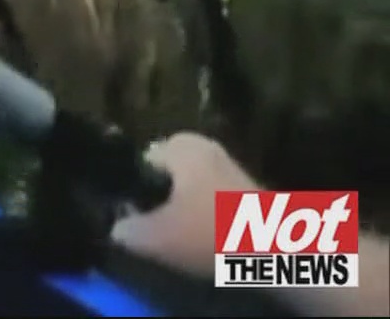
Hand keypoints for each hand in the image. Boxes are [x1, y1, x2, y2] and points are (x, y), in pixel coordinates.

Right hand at [111, 132, 260, 276]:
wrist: (280, 251)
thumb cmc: (211, 232)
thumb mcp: (155, 237)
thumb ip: (126, 230)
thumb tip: (116, 229)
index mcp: (180, 145)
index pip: (137, 162)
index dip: (130, 191)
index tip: (133, 218)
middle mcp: (204, 145)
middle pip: (163, 176)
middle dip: (156, 201)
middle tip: (154, 231)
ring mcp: (229, 166)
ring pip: (186, 189)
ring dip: (180, 212)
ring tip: (179, 239)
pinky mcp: (246, 190)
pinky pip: (209, 200)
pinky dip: (203, 218)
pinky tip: (203, 240)